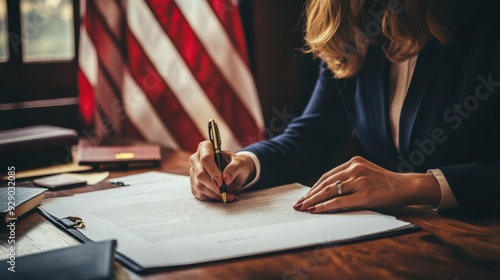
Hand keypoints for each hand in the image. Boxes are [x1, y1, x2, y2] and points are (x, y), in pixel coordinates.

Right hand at [189, 140, 255, 201]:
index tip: (221, 182)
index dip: (212, 171)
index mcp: (205, 148)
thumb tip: (226, 179)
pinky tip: (222, 197)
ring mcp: (194, 173)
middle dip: (214, 186)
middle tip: (226, 192)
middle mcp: (196, 159)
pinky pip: (200, 194)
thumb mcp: (240, 163)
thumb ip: (234, 168)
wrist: (235, 172)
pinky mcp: (194, 185)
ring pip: (199, 186)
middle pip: (200, 175)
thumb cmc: (237, 164)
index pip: (205, 159)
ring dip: (214, 194)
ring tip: (228, 196)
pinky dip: (213, 198)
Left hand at [293, 156, 440, 212]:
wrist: (407, 186)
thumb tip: (327, 191)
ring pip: (329, 192)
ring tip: (303, 208)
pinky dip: (325, 206)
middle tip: (298, 204)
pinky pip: (340, 201)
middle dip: (310, 195)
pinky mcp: (365, 195)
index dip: (314, 187)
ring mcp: (360, 181)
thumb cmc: (385, 183)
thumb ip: (349, 178)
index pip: (327, 176)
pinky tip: (316, 210)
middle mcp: (355, 169)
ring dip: (313, 201)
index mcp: (354, 162)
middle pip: (325, 183)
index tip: (304, 196)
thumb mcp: (365, 173)